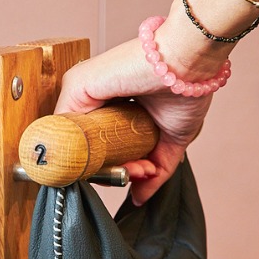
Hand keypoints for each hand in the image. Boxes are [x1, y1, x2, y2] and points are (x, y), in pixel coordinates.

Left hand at [56, 10, 226, 204]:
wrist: (191, 61)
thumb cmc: (187, 88)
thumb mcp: (172, 139)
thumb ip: (155, 170)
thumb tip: (140, 197)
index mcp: (113, 104)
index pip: (102, 145)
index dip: (121, 166)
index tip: (144, 172)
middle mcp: (94, 96)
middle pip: (89, 146)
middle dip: (116, 168)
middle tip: (141, 172)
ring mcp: (83, 89)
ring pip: (79, 142)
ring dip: (107, 164)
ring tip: (137, 167)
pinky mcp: (77, 84)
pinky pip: (67, 129)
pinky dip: (90, 153)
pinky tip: (118, 158)